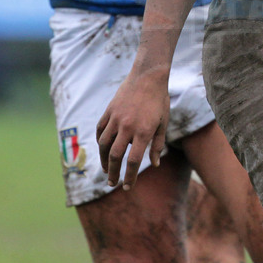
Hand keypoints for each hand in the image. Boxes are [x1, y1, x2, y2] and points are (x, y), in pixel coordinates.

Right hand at [96, 68, 169, 190]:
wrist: (148, 75)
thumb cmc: (159, 100)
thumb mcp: (163, 123)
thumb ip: (158, 144)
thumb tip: (155, 164)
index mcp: (143, 131)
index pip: (134, 161)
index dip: (130, 177)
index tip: (127, 187)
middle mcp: (127, 126)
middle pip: (115, 156)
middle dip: (113, 173)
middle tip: (112, 183)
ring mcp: (116, 118)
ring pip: (104, 145)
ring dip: (104, 160)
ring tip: (106, 169)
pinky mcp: (109, 111)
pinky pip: (100, 130)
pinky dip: (100, 142)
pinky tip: (103, 149)